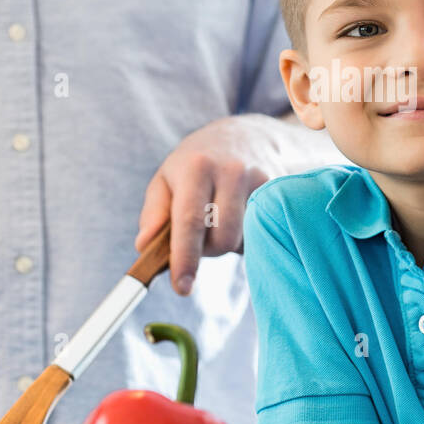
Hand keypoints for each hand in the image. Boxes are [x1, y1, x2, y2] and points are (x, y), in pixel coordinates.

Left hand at [135, 115, 282, 294]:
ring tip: (222, 220)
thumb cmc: (196, 163)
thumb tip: (145, 246)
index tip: (182, 288)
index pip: (190, 221)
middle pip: (221, 238)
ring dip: (228, 243)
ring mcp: (259, 179)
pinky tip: (242, 217)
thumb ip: (154, 213)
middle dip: (208, 251)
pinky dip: (248, 236)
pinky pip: (262, 233)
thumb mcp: (166, 179)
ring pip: (243, 239)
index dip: (185, 258)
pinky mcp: (279, 190)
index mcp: (196, 168)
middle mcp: (231, 171)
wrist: (246, 135)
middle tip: (200, 237)